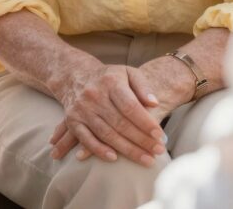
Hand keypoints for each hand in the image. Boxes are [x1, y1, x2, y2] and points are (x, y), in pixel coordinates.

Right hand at [48, 57, 166, 166]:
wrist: (76, 76)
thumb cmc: (109, 78)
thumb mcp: (128, 73)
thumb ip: (143, 86)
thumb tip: (154, 104)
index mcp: (110, 81)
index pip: (130, 106)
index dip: (146, 123)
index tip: (160, 136)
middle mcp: (94, 95)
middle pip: (120, 123)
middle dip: (141, 140)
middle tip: (158, 151)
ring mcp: (82, 109)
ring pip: (106, 134)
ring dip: (127, 150)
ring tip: (146, 159)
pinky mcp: (72, 120)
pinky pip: (86, 139)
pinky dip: (99, 150)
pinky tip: (114, 158)